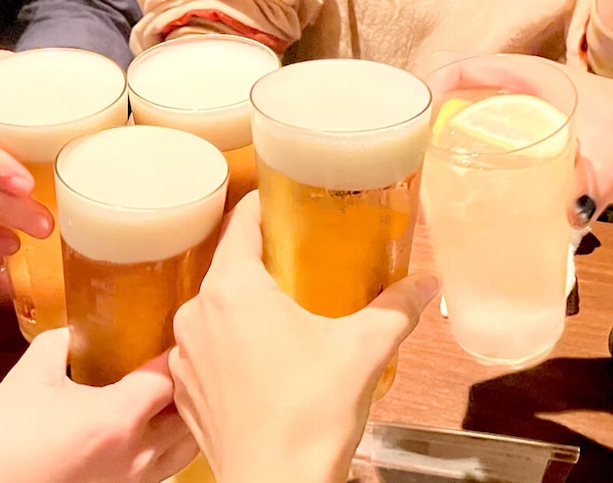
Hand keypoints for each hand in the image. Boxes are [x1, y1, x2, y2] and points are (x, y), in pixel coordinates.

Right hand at [0, 328, 197, 482]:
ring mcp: (133, 482)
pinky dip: (172, 443)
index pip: (170, 377)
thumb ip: (56, 346)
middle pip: (190, 413)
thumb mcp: (26, 382)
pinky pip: (166, 467)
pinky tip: (154, 427)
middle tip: (183, 358)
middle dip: (191, 383)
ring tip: (175, 391)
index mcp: (117, 419)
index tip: (176, 333)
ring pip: (186, 446)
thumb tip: (70, 331)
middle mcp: (137, 455)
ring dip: (188, 416)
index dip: (176, 352)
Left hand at [169, 192, 439, 482]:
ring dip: (244, 303)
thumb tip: (428, 285)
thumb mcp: (364, 349)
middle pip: (228, 265)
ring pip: (215, 307)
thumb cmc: (312, 412)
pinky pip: (205, 345)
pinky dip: (229, 340)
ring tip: (283, 312)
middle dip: (263, 258)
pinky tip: (261, 359)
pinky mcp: (184, 386)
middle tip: (301, 259)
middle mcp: (197, 312)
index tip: (286, 201)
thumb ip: (396, 308)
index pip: (242, 221)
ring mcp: (185, 352)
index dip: (264, 205)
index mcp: (234, 288)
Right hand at [413, 50, 612, 221]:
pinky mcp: (524, 153)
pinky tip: (458, 203)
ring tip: (423, 186)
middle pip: (457, 104)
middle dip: (429, 128)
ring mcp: (517, 127)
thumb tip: (568, 213)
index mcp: (528, 79)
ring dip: (445, 155)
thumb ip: (592, 177)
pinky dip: (469, 177)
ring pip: (468, 133)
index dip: (434, 87)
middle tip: (409, 161)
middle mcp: (515, 100)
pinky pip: (486, 160)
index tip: (413, 117)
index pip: (469, 69)